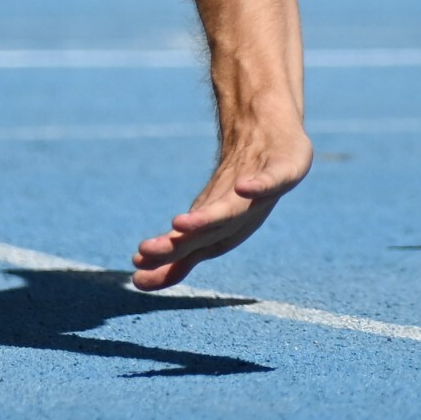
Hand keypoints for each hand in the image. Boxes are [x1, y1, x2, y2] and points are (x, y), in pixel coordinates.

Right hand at [129, 127, 309, 290]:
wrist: (273, 139)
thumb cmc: (243, 189)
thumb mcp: (207, 221)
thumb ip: (179, 254)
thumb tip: (138, 280)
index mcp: (221, 231)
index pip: (191, 247)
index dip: (167, 258)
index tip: (136, 268)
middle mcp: (241, 217)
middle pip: (207, 231)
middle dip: (179, 243)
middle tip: (145, 251)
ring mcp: (263, 195)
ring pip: (233, 210)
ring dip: (210, 218)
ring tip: (179, 223)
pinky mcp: (285, 171)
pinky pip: (273, 180)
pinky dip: (259, 187)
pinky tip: (244, 188)